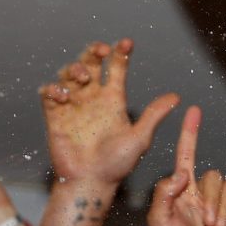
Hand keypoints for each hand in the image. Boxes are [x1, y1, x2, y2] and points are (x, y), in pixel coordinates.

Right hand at [41, 40, 180, 187]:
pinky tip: (62, 95)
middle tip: (100, 50)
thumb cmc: (117, 165)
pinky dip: (52, 89)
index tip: (127, 43)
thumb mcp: (139, 138)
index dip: (120, 53)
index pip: (116, 69)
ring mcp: (73, 106)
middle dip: (93, 52)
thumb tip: (176, 97)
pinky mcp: (55, 116)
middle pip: (90, 64)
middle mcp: (92, 99)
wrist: (91, 182)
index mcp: (113, 100)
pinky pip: (49, 94)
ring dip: (74, 68)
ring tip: (82, 77)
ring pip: (68, 75)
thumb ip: (154, 115)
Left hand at [147, 108, 225, 225]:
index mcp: (182, 191)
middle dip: (211, 201)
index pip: (187, 154)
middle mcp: (203, 192)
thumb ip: (164, 194)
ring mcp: (222, 202)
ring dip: (224, 210)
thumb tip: (181, 174)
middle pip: (213, 176)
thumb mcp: (159, 222)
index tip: (193, 110)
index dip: (190, 133)